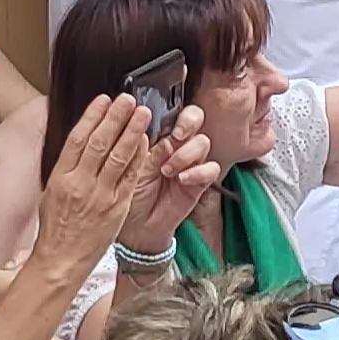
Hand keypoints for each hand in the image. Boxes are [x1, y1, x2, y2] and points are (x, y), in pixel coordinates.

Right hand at [32, 95, 165, 274]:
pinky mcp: (117, 208)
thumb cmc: (56, 228)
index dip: (92, 116)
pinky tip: (146, 142)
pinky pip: (130, 178)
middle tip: (128, 99)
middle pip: (99, 143)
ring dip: (132, 132)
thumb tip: (80, 143)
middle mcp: (81, 184)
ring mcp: (101, 196)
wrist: (61, 261)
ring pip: (118, 157)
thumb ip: (67, 168)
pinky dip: (138, 158)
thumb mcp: (52, 192)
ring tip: (142, 113)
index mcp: (61, 178)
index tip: (103, 99)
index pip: (77, 139)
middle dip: (115, 118)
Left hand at [115, 105, 224, 251]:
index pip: (172, 111)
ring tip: (168, 169)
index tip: (162, 120)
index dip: (171, 110)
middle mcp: (176, 145)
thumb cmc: (127, 194)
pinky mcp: (200, 181)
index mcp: (157, 136)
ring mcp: (190, 162)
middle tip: (176, 135)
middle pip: (195, 118)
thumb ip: (138, 145)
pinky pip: (211, 168)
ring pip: (204, 142)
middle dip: (189, 122)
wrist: (135, 228)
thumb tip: (142, 119)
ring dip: (187, 153)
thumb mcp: (128, 166)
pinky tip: (183, 179)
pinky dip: (199, 171)